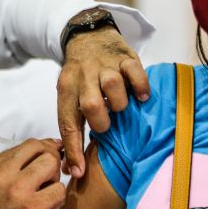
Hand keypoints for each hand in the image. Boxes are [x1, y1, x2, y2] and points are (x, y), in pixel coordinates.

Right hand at [0, 138, 64, 208]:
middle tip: (48, 179)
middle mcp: (1, 175)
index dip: (43, 151)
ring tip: (46, 194)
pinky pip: (59, 190)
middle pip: (40, 148)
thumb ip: (9, 169)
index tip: (48, 162)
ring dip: (54, 179)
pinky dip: (58, 199)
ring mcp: (16, 191)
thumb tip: (43, 149)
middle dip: (50, 161)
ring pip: (51, 164)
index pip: (26, 145)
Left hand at [57, 26, 147, 177]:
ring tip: (121, 106)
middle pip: (91, 105)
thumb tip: (70, 169)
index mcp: (66, 89)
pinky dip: (140, 87)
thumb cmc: (80, 77)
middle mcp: (84, 76)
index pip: (68, 123)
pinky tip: (141, 96)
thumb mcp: (68, 97)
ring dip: (120, 103)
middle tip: (107, 124)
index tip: (78, 172)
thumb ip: (72, 129)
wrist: (87, 35)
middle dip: (101, 122)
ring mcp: (105, 65)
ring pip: (113, 87)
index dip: (73, 150)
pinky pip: (135, 72)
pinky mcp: (125, 57)